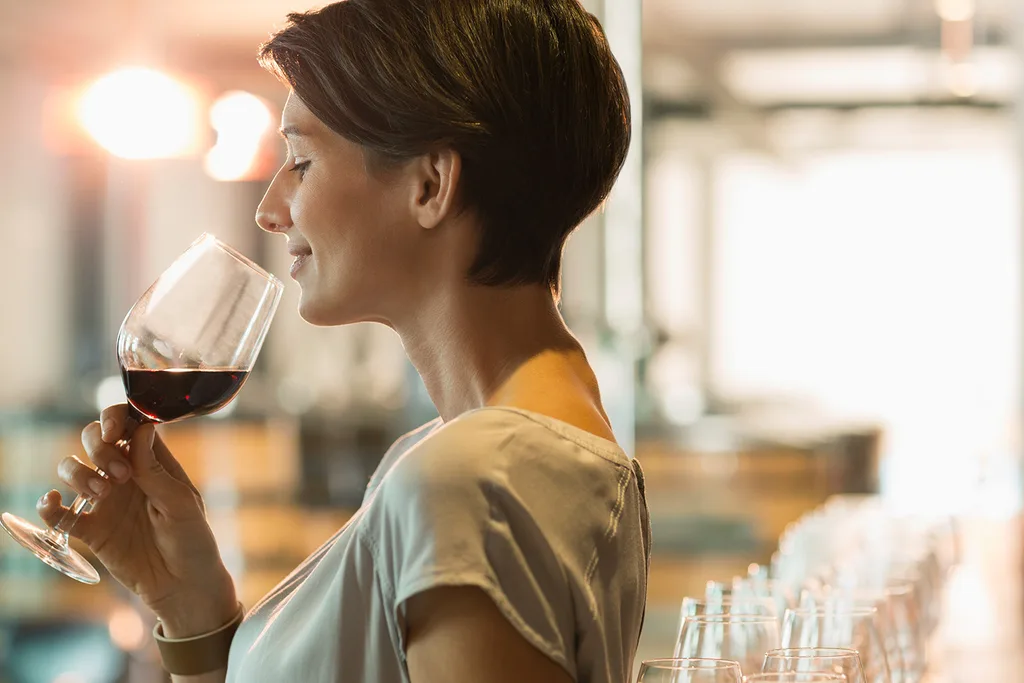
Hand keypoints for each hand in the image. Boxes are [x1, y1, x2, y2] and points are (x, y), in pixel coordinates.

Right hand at [36, 404, 237, 636]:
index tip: (114, 433)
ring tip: (101, 494)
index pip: (128, 424)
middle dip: (97, 446)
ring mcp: (105, 500)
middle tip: (118, 474)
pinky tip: (53, 503)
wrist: (183, 585)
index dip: (114, 419)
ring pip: (72, 468)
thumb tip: (142, 429)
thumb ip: (156, 470)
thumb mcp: (181, 503)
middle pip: (94, 439)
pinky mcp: (90, 529)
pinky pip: (60, 513)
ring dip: (78, 473)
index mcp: (152, 462)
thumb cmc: (193, 540)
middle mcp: (125, 474)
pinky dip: (48, 505)